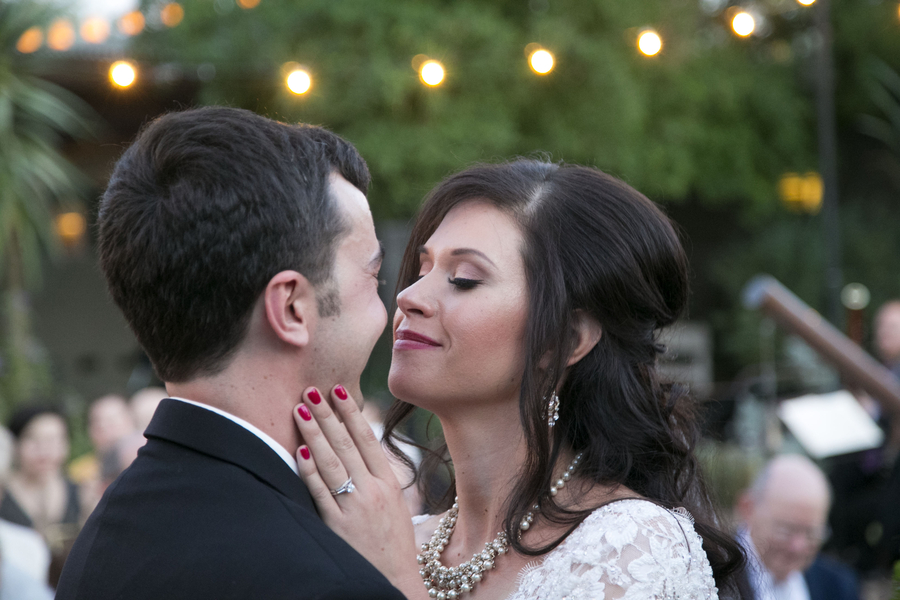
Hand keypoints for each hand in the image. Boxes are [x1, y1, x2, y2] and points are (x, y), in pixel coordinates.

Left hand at [293, 385, 426, 599]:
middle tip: (311, 391)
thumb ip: (377, 478)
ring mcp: (355, 507)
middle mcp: (373, 490)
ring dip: (314, 433)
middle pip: (346, 444)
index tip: (338, 390)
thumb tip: (358, 449)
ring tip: (300, 410)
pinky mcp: (337, 526)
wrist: (394, 582)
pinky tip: (300, 451)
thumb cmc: (393, 544)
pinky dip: (309, 470)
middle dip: (327, 414)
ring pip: (331, 462)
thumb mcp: (395, 505)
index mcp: (389, 483)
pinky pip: (320, 492)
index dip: (351, 413)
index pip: (367, 439)